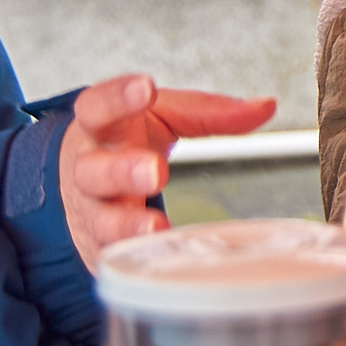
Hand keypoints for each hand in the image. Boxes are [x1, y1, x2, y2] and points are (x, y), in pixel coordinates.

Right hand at [57, 73, 275, 268]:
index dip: (118, 96)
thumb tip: (267, 106)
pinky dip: (132, 256)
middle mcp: (88, 169)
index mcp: (102, 127)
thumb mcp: (162, 117)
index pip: (99, 106)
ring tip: (155, 226)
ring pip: (100, 218)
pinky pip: (112, 254)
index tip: (146, 87)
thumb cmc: (126, 140)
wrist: (78, 186)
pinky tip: (156, 258)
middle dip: (123, 170)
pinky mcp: (100, 247)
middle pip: (95, 169)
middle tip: (156, 170)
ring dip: (126, 224)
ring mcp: (92, 211)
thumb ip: (207, 112)